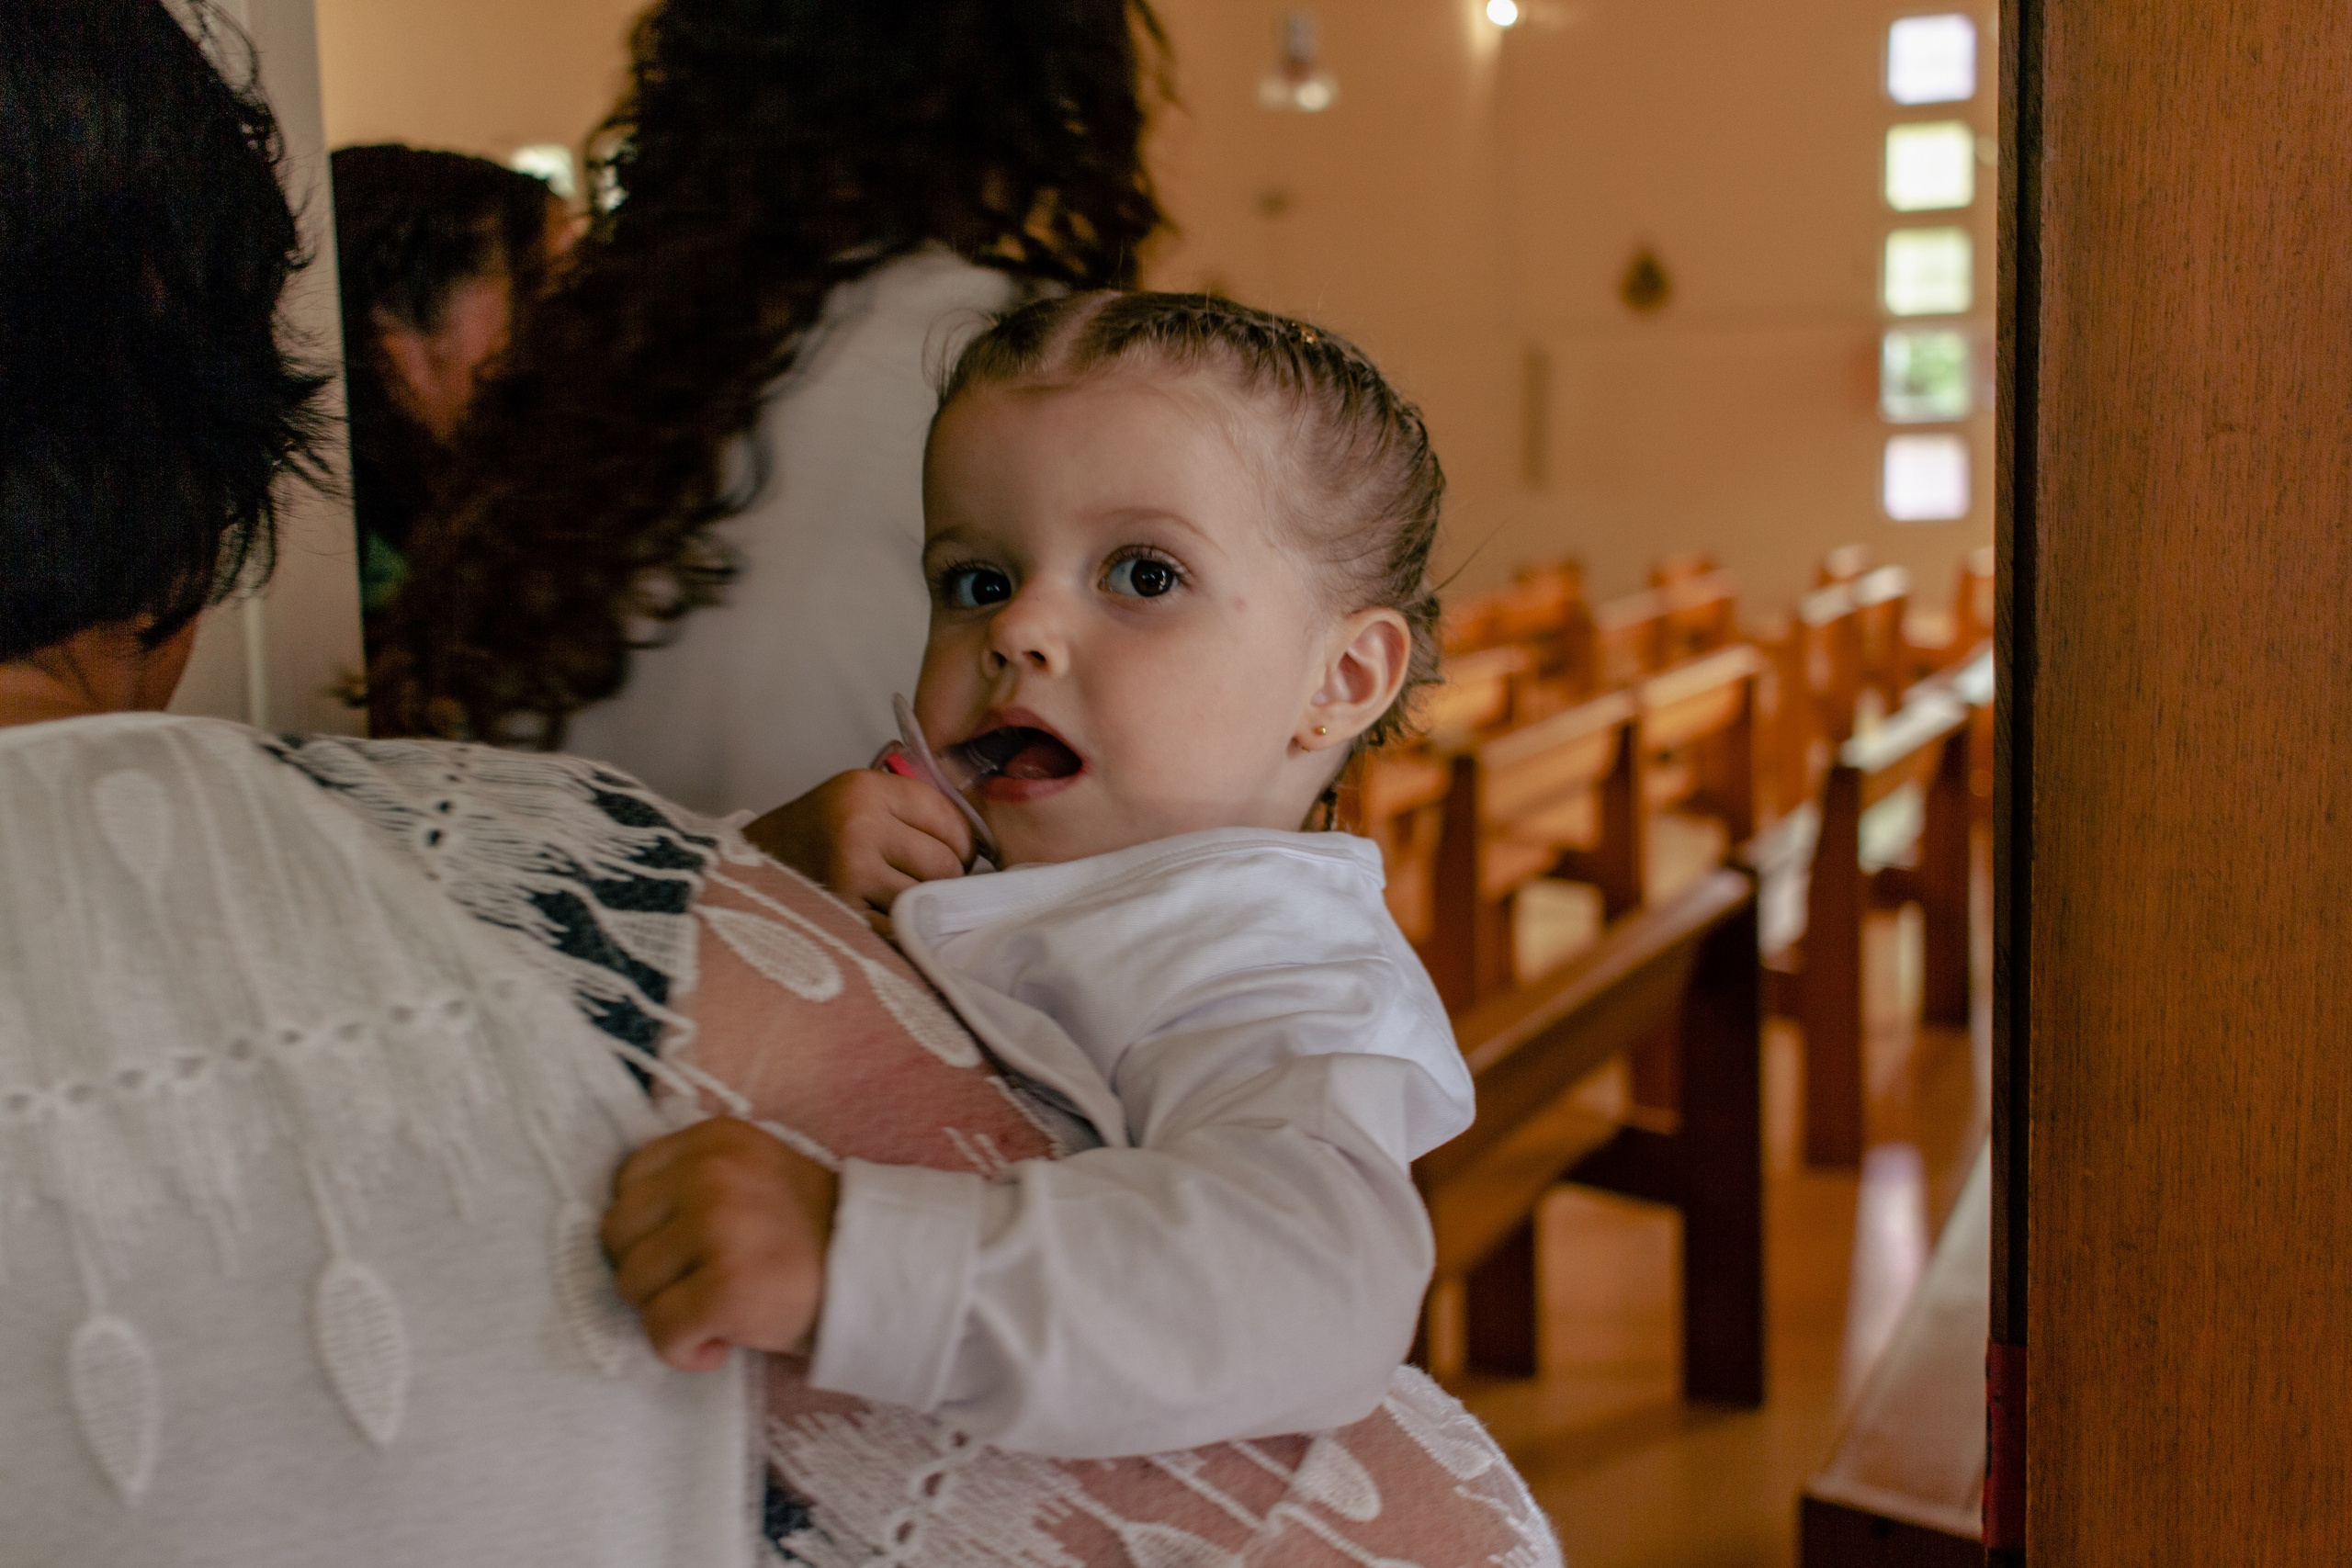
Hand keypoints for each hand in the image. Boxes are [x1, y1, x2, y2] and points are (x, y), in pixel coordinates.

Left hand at [600, 1117, 839, 1371]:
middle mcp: (711, 1173)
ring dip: (667, 1312)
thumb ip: (691, 1180)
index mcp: (714, 1139)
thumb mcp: (752, 1174)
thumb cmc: (808, 1236)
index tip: (685, 1250)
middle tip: (696, 1285)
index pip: (628, 1183)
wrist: (877, 1276)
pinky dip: (683, 1351)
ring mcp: (717, 1227)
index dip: (649, 1228)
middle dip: (650, 1270)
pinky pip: (661, 1331)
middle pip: (618, 1234)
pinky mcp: (725, 1287)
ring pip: (632, 1285)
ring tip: (715, 1312)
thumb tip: (621, 1229)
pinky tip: (718, 1346)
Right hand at [745, 769, 973, 915]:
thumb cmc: (812, 835)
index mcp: (865, 790)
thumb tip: (980, 845)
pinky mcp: (842, 914)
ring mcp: (849, 874)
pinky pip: (900, 928)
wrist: (742, 868)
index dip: (963, 843)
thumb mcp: (854, 800)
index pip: (949, 817)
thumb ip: (909, 811)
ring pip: (926, 899)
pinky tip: (885, 921)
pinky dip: (901, 931)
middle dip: (947, 879)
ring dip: (924, 906)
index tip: (956, 856)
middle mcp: (859, 826)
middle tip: (930, 884)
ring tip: (904, 900)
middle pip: (945, 863)